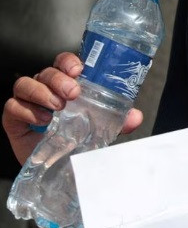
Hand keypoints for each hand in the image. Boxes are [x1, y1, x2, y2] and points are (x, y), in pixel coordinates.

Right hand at [2, 52, 142, 164]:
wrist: (58, 165)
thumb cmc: (77, 138)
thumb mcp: (101, 128)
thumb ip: (119, 121)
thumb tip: (135, 117)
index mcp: (65, 84)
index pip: (63, 63)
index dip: (68, 61)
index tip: (78, 69)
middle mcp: (45, 88)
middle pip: (46, 72)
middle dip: (59, 79)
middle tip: (73, 93)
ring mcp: (28, 102)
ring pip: (25, 84)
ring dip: (42, 92)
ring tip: (58, 107)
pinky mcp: (13, 119)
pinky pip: (13, 106)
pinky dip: (27, 110)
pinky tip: (42, 120)